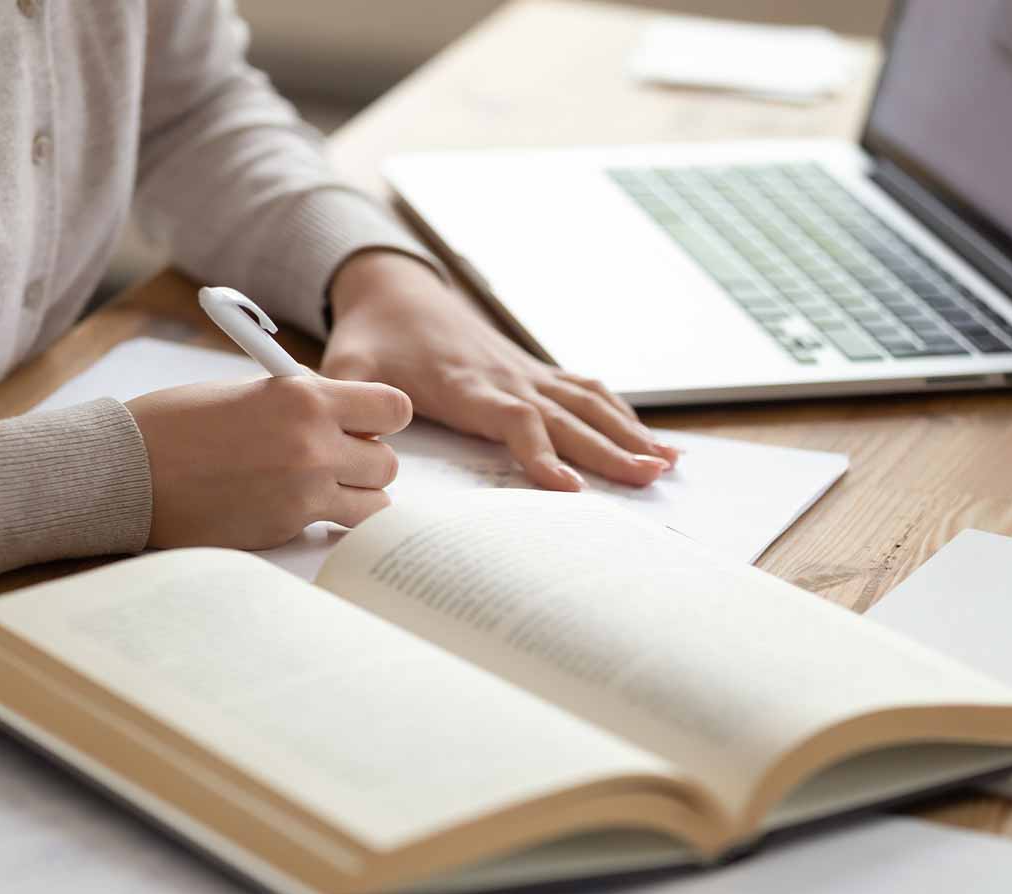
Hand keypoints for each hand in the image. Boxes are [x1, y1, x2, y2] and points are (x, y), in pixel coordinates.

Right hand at [125, 376, 410, 549]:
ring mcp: (304, 491)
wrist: (127, 470)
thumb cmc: (176, 424)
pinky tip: (303, 511)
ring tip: (324, 489)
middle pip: (389, 461)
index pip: (393, 408)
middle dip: (368, 461)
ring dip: (358, 496)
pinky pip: (338, 527)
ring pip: (377, 502)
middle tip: (338, 460)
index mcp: (304, 396)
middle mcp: (314, 443)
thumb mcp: (247, 391)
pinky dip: (331, 522)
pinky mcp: (286, 528)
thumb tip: (340, 413)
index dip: (383, 418)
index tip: (365, 423)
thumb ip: (300, 400)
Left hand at [322, 250, 678, 490]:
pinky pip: (585, 390)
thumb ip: (350, 403)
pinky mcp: (532, 370)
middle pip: (566, 416)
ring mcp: (524, 371)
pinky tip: (649, 439)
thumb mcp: (345, 368)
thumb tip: (358, 446)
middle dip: (609, 449)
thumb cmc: (372, 337)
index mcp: (464, 384)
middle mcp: (505, 377)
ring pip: (587, 402)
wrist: (394, 289)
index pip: (512, 418)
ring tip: (665, 464)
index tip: (567, 487)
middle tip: (648, 478)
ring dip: (628, 432)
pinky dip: (621, 414)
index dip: (540, 451)